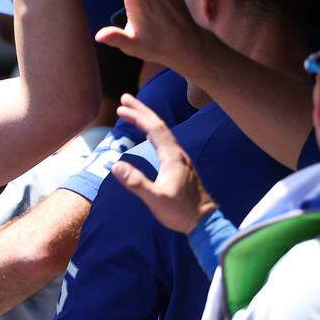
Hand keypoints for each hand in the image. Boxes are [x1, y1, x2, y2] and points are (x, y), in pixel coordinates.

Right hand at [110, 93, 217, 232]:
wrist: (204, 222)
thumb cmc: (181, 212)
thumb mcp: (156, 199)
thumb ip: (136, 182)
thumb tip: (115, 165)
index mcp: (172, 157)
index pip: (154, 129)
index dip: (138, 117)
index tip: (121, 108)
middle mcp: (178, 153)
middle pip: (159, 125)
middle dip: (142, 110)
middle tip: (125, 98)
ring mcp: (180, 159)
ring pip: (163, 131)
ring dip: (147, 119)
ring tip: (133, 112)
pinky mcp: (180, 166)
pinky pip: (164, 140)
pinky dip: (152, 131)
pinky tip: (148, 135)